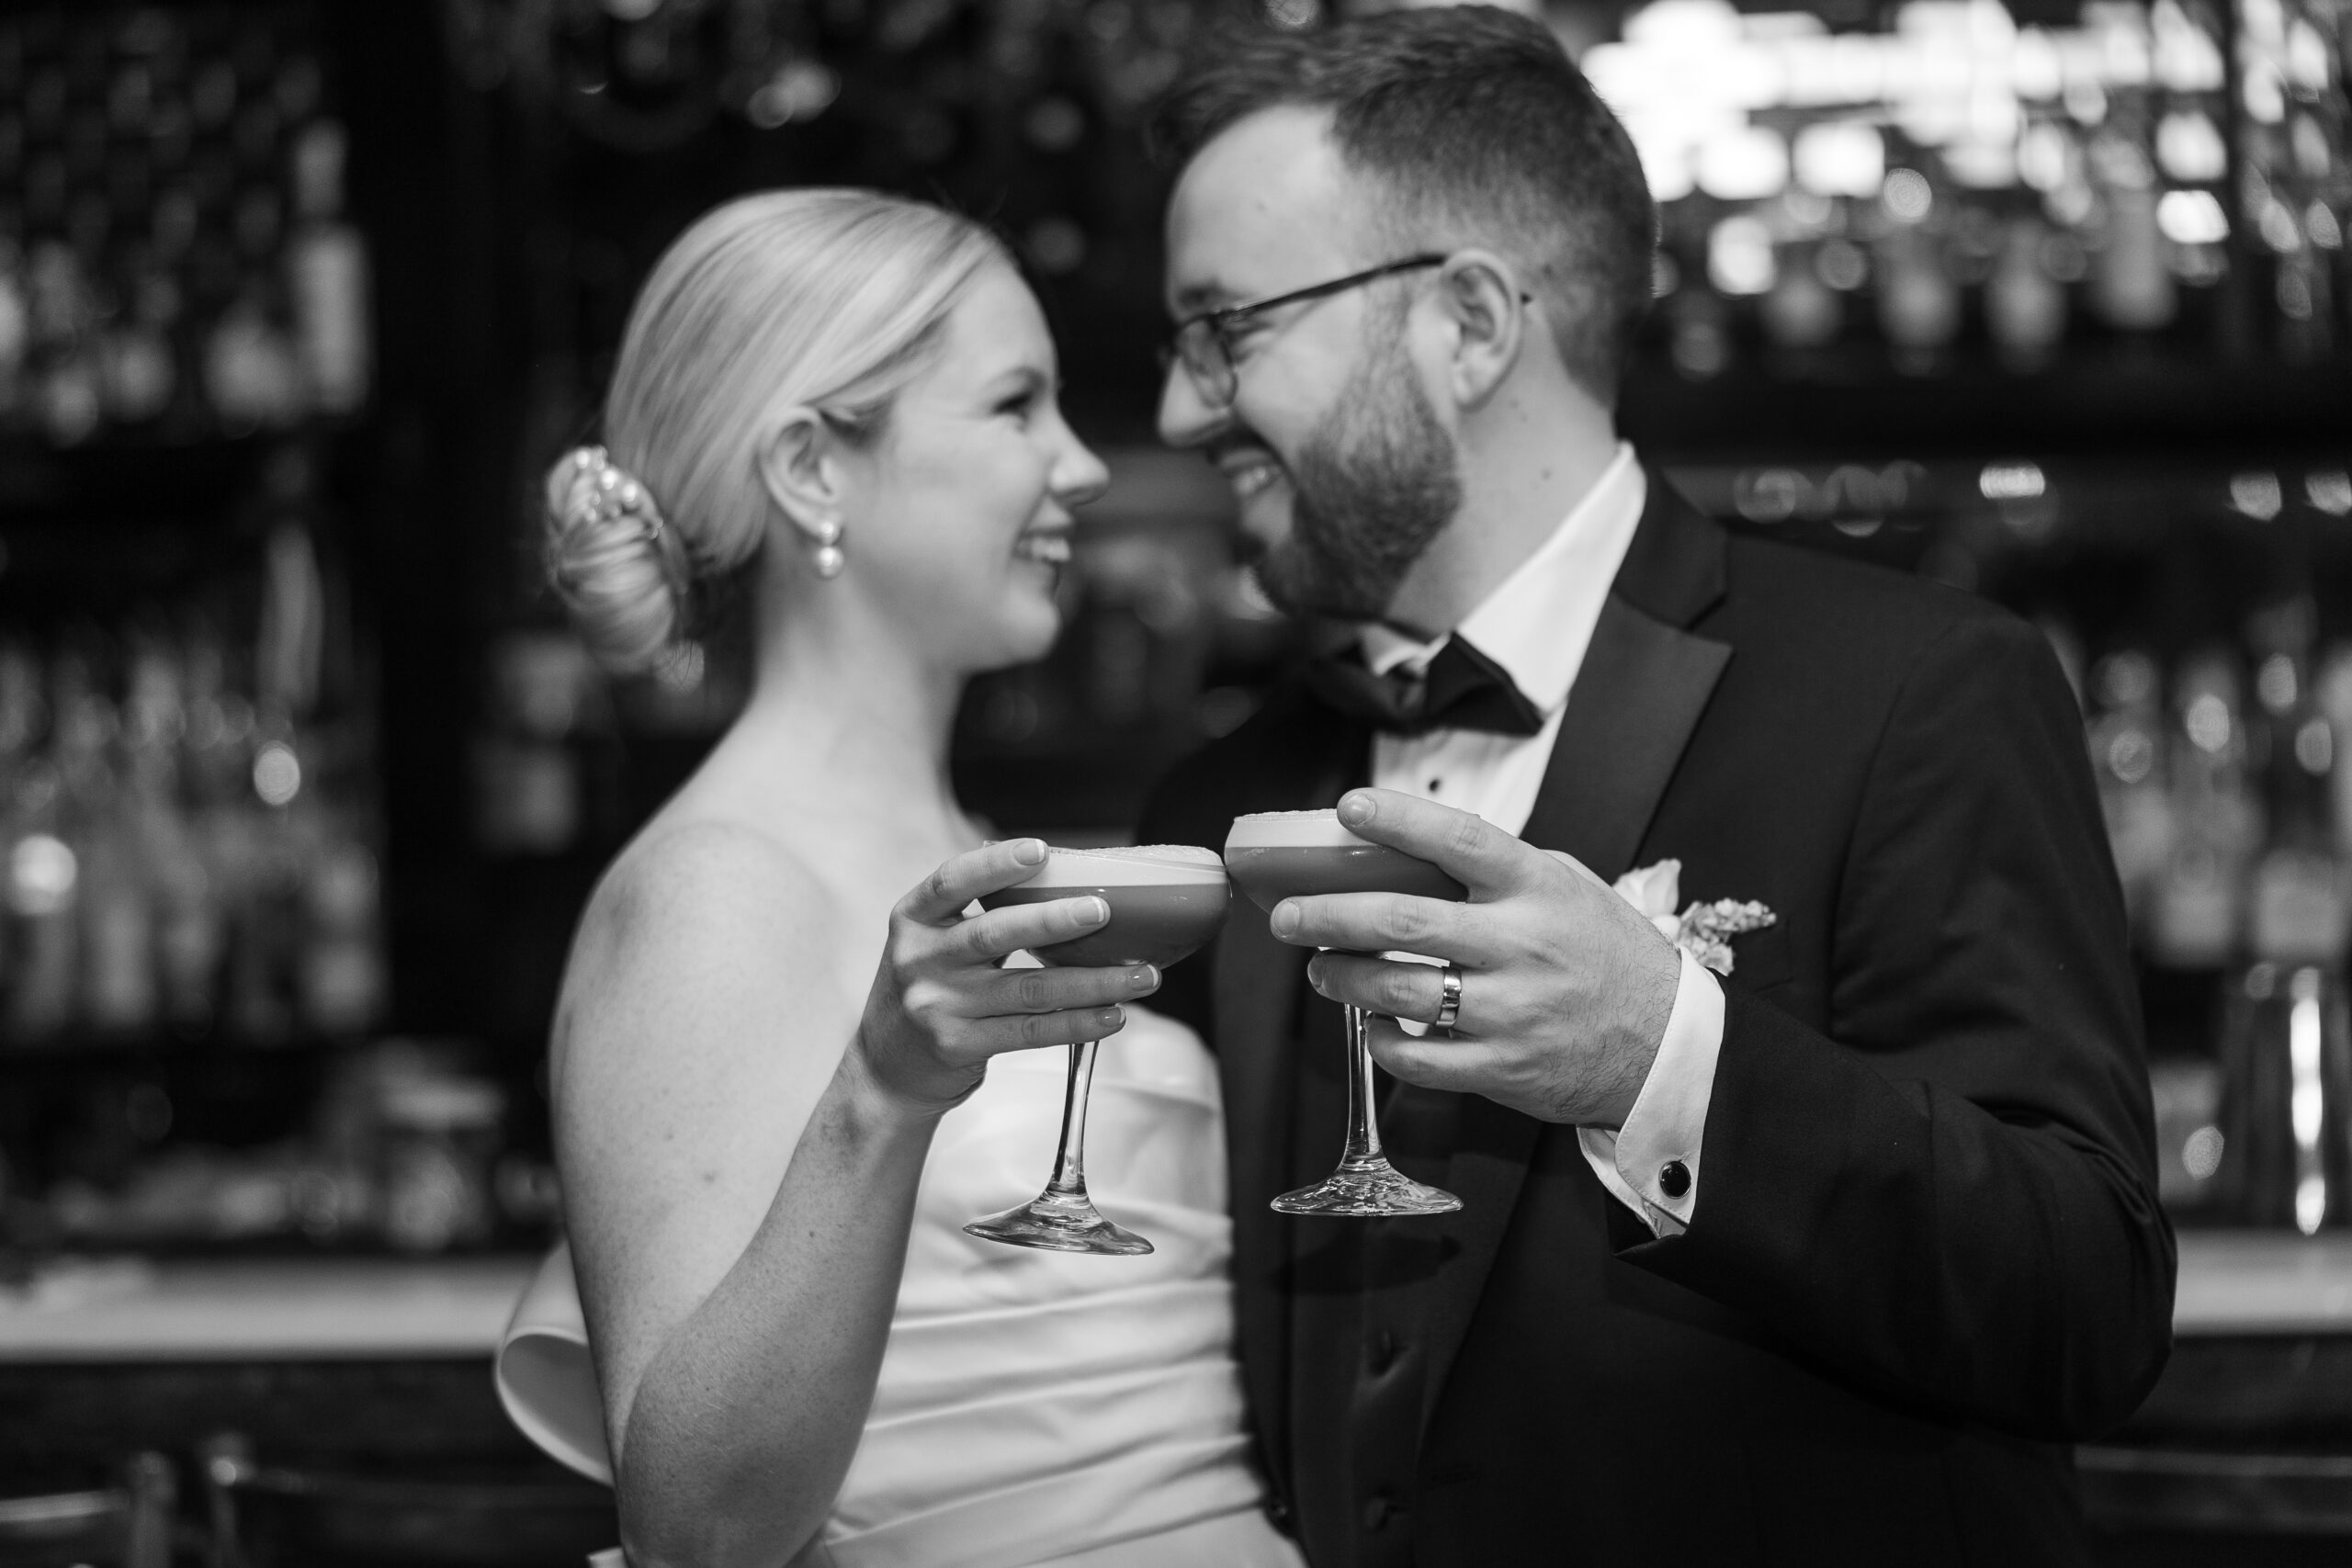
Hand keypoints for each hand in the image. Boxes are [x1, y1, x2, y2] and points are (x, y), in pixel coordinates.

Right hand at [857, 839, 1163, 1113]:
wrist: (886, 1070)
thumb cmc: (929, 991)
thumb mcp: (932, 943)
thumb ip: (979, 916)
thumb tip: (1066, 885)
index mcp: (913, 919)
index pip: (951, 881)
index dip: (995, 864)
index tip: (1041, 850)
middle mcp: (920, 959)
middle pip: (995, 933)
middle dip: (1055, 921)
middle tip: (1105, 911)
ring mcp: (938, 1006)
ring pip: (1028, 989)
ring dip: (1093, 982)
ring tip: (1141, 976)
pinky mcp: (958, 1046)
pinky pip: (1030, 1032)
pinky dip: (1077, 1023)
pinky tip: (1112, 1015)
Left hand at [1269, 789, 1679, 1126]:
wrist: (1668, 1045)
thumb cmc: (1608, 956)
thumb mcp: (1569, 887)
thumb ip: (1501, 868)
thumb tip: (1409, 847)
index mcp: (1538, 888)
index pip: (1459, 839)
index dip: (1399, 819)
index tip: (1348, 807)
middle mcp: (1522, 945)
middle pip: (1402, 921)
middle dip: (1328, 915)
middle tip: (1288, 915)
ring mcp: (1513, 1010)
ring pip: (1399, 990)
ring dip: (1342, 978)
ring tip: (1320, 968)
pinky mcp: (1504, 1068)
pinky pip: (1419, 1057)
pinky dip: (1379, 1039)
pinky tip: (1368, 1023)